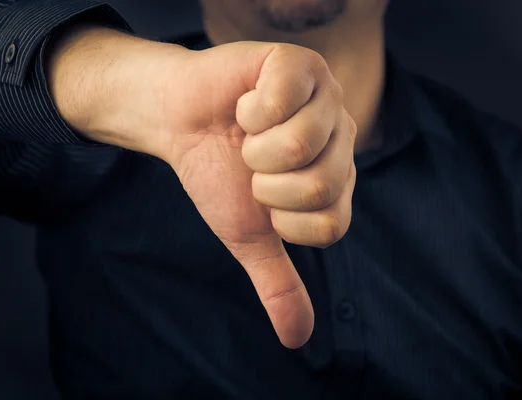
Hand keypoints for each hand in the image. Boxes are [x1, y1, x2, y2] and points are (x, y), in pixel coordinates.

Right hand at [48, 29, 356, 348]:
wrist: (179, 122)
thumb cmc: (217, 173)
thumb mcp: (249, 235)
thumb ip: (278, 282)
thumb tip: (297, 340)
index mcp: (338, 179)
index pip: (331, 224)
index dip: (283, 219)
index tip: (263, 196)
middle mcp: (342, 138)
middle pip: (321, 186)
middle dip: (266, 184)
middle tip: (252, 161)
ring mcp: (325, 97)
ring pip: (302, 146)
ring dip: (256, 148)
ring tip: (248, 132)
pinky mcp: (299, 64)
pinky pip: (282, 102)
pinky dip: (247, 111)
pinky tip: (246, 102)